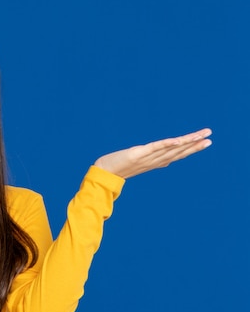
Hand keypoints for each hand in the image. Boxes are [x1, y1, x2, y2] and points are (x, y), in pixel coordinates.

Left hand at [94, 128, 211, 178]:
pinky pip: (154, 148)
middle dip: (194, 145)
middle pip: (177, 152)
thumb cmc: (115, 168)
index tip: (204, 142)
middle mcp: (153, 161)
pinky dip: (166, 144)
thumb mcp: (134, 163)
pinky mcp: (137, 154)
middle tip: (210, 137)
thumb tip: (156, 160)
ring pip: (170, 149)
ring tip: (201, 136)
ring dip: (186, 142)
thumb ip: (146, 160)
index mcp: (153, 162)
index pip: (175, 155)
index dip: (190, 149)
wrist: (101, 175)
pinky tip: (177, 140)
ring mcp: (146, 158)